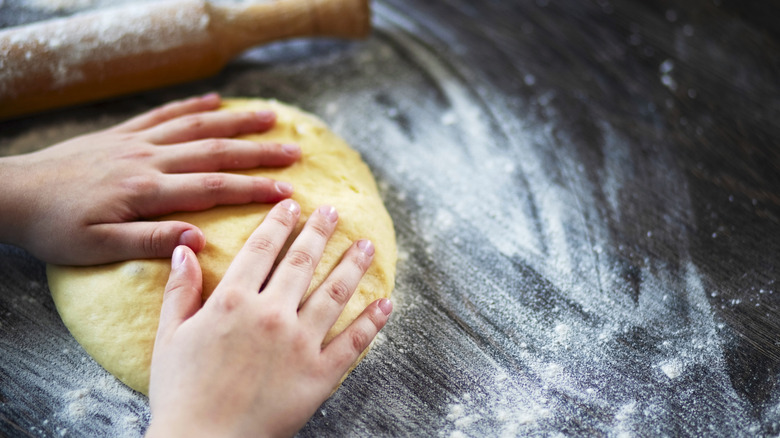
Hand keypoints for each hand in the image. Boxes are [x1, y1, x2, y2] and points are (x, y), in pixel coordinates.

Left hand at [0, 93, 300, 264]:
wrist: (12, 193)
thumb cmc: (55, 227)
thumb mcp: (97, 248)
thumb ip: (149, 241)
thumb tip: (197, 240)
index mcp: (147, 191)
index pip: (213, 188)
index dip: (254, 189)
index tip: (288, 192)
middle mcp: (149, 159)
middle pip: (215, 151)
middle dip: (259, 152)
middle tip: (295, 151)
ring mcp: (137, 142)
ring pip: (196, 126)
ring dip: (236, 121)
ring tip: (271, 116)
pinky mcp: (123, 134)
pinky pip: (164, 114)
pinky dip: (192, 105)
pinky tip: (215, 100)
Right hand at [146, 200, 392, 437]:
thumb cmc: (181, 393)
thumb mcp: (168, 337)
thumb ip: (179, 291)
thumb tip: (185, 248)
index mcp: (233, 302)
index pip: (262, 250)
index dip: (279, 223)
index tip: (292, 204)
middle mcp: (271, 315)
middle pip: (302, 262)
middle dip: (320, 232)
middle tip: (335, 212)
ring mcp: (300, 344)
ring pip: (334, 293)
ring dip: (353, 265)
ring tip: (367, 245)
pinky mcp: (320, 374)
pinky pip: (353, 342)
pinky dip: (372, 321)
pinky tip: (385, 302)